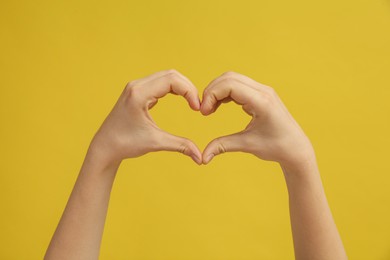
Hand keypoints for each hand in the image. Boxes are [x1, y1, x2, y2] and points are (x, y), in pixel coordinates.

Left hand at [89, 69, 202, 165]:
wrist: (105, 147)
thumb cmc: (125, 144)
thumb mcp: (156, 143)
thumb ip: (180, 146)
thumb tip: (201, 157)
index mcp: (139, 94)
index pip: (172, 80)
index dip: (189, 91)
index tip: (197, 108)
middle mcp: (136, 85)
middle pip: (171, 74)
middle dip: (188, 87)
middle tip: (197, 105)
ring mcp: (135, 87)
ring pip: (166, 76)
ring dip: (181, 87)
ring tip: (191, 102)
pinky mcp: (136, 91)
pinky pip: (159, 82)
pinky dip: (173, 88)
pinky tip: (180, 100)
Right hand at [201, 71, 315, 170]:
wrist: (296, 148)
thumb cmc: (276, 147)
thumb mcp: (247, 145)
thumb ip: (223, 146)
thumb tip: (203, 158)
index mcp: (261, 102)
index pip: (229, 85)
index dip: (211, 95)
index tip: (203, 113)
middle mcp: (263, 91)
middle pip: (229, 78)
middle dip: (211, 91)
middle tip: (204, 111)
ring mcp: (263, 90)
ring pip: (232, 78)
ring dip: (217, 91)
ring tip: (209, 110)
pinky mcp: (261, 94)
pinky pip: (238, 85)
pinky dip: (225, 92)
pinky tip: (218, 106)